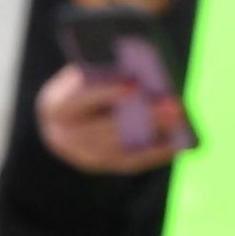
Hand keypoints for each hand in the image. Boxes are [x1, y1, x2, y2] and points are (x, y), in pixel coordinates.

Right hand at [33, 62, 183, 176]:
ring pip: (121, 148)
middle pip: (107, 128)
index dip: (106, 92)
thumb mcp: (82, 72)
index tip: (134, 84)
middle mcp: (63, 137)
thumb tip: (138, 69)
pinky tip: (177, 142)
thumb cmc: (80, 84)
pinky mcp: (101, 166)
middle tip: (174, 104)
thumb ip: (100, 70)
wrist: (65, 116)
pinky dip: (155, 152)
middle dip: (143, 116)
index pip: (79, 99)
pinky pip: (131, 162)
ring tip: (180, 118)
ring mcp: (81, 156)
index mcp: (54, 107)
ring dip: (154, 134)